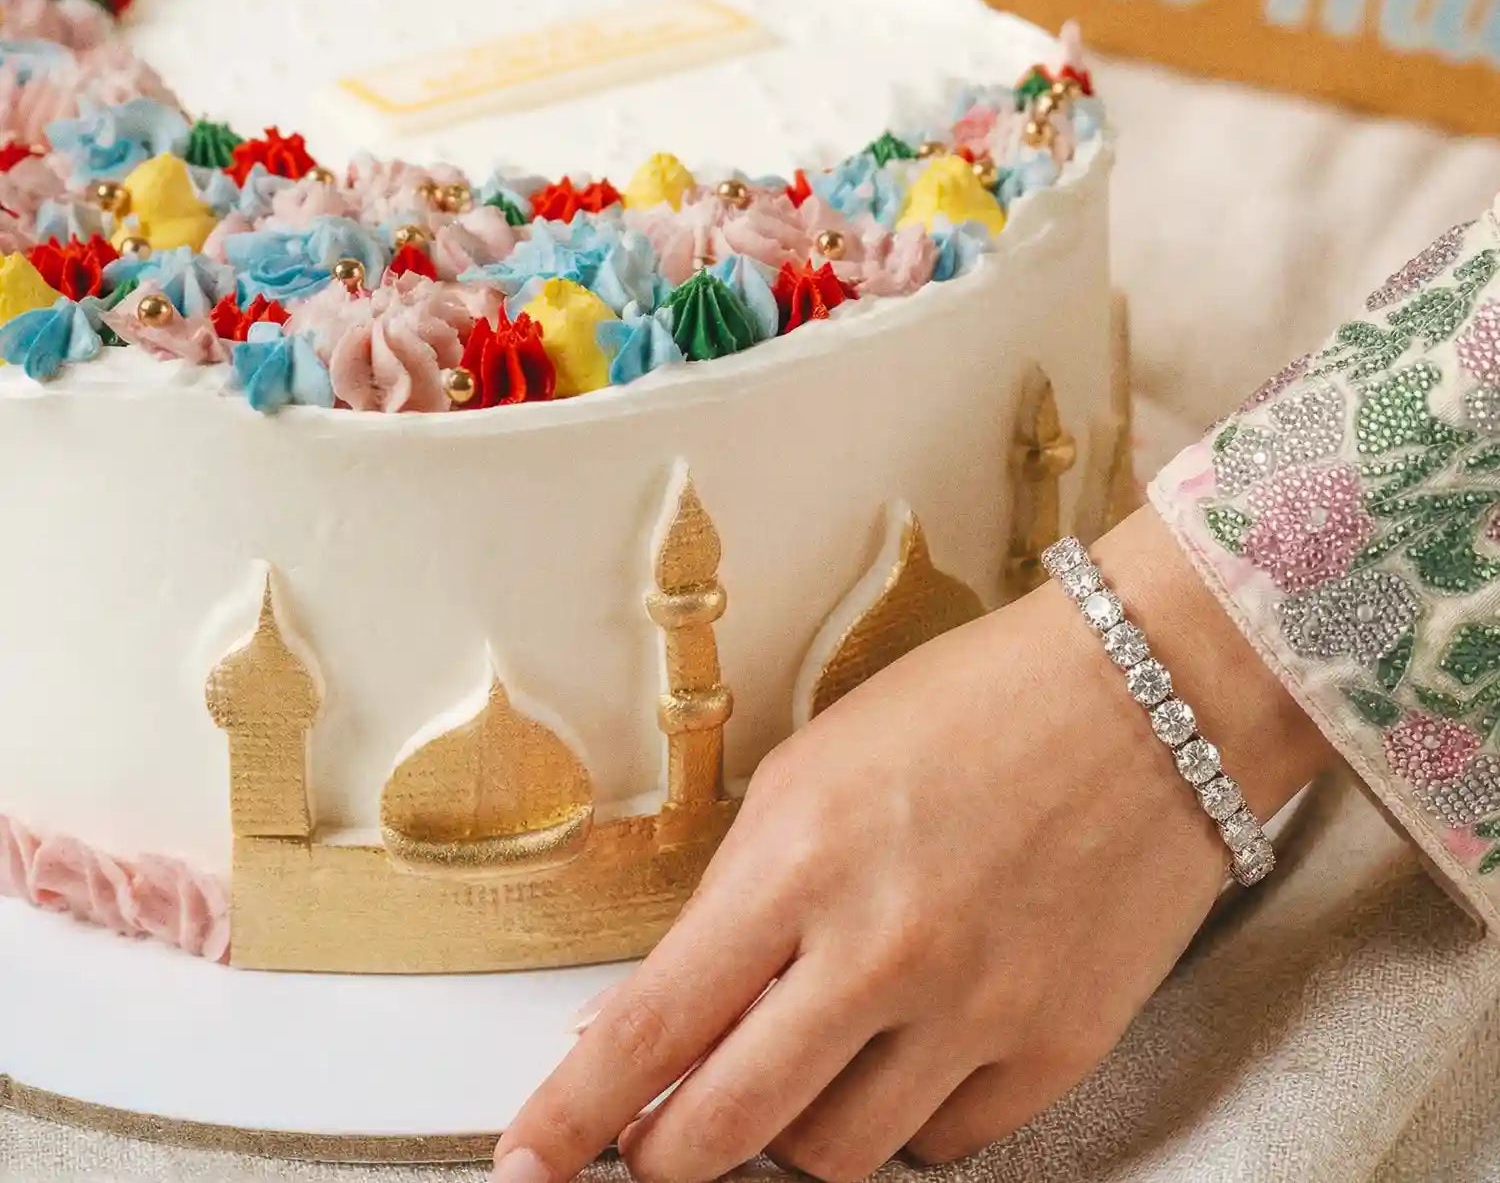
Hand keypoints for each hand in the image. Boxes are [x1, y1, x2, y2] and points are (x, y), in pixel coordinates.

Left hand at [494, 507, 1332, 1182]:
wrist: (1145, 696)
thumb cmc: (972, 705)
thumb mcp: (816, 767)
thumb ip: (736, 895)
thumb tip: (658, 1009)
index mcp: (800, 859)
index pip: (653, 1025)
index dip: (575, 1112)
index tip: (528, 1159)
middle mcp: (879, 950)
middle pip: (726, 1130)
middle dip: (666, 1154)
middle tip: (655, 1144)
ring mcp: (973, 1012)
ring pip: (834, 1157)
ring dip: (793, 1131)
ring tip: (804, 1061)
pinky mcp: (1054, 1050)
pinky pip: (943, 1146)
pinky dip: (904, 1116)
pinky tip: (907, 1050)